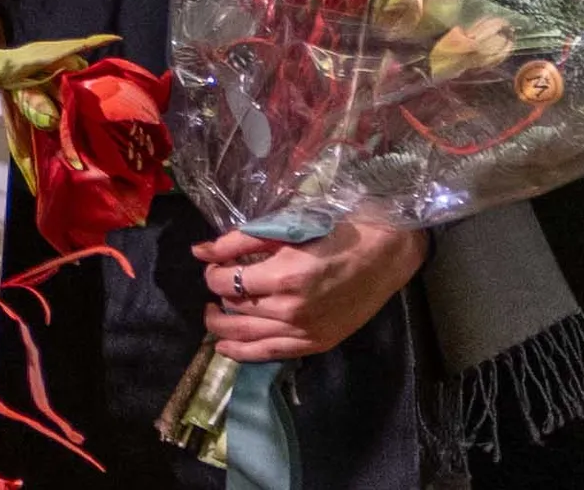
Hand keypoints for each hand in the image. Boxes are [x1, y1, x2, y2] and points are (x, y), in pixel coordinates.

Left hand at [193, 219, 425, 361]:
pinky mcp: (317, 343)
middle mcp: (292, 310)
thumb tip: (200, 251)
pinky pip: (272, 354)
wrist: (384, 256)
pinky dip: (244, 353)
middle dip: (215, 300)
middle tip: (212, 289)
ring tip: (212, 316)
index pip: (226, 282)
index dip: (212, 274)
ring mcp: (305, 331)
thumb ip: (239, 241)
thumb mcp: (284, 229)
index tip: (214, 265)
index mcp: (284, 277)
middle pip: (234, 311)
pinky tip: (225, 349)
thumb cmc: (335, 234)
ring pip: (247, 337)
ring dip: (222, 328)